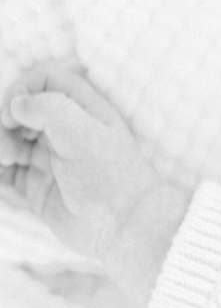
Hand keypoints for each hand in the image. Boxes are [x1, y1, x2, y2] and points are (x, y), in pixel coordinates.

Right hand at [1, 66, 187, 295]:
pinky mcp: (35, 184)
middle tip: (9, 149)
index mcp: (81, 109)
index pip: (43, 80)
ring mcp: (47, 157)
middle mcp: (63, 130)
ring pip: (6, 139)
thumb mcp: (85, 135)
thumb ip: (51, 109)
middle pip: (18, 109)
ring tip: (10, 161)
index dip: (21, 90)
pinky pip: (4, 170)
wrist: (122, 227)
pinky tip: (6, 173)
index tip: (12, 115)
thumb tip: (16, 103)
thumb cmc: (111, 178)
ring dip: (0, 146)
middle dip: (3, 122)